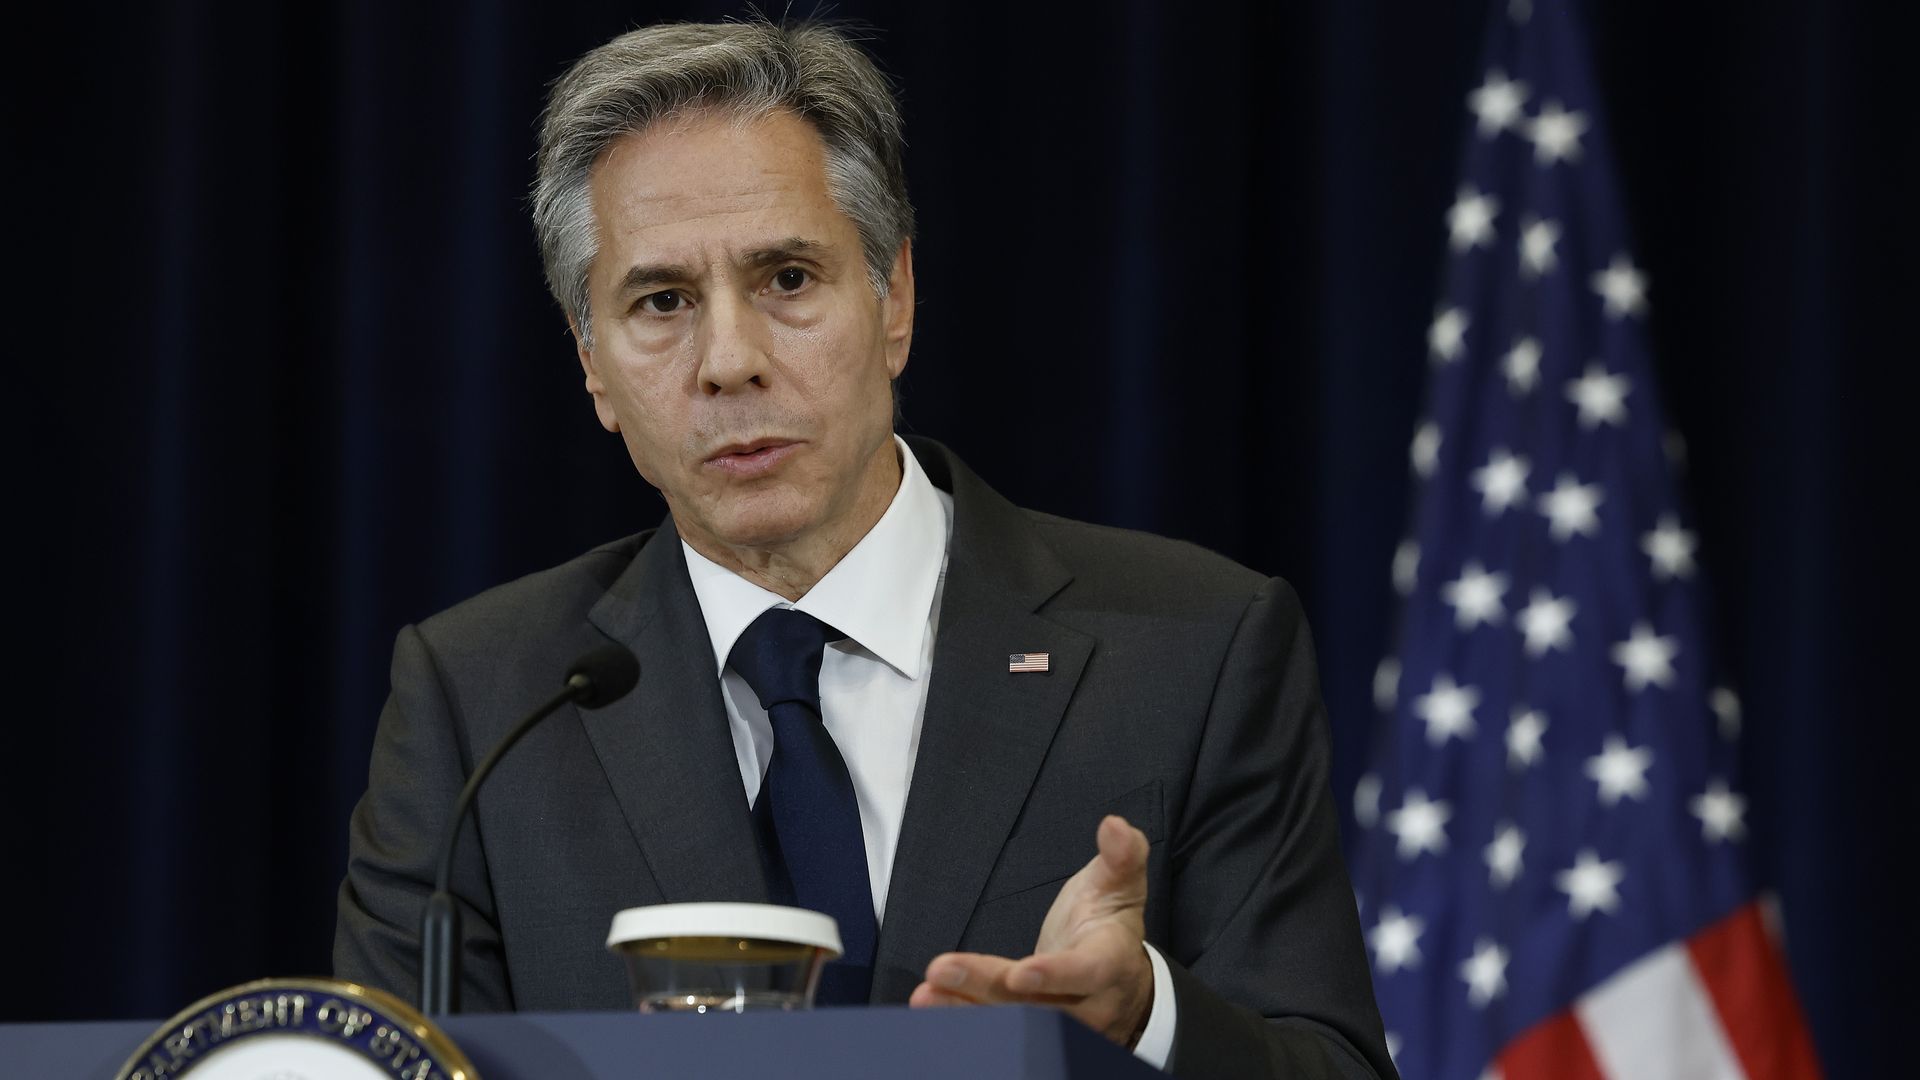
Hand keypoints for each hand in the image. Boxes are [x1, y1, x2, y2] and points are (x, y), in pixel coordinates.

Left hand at [909, 815, 1153, 1047]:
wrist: (1122, 982)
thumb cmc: (1111, 924)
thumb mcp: (1120, 886)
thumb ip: (1121, 856)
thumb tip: (1114, 825)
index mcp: (1109, 962)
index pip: (1084, 972)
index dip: (1054, 975)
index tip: (1020, 973)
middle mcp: (1086, 1004)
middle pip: (1035, 1003)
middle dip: (986, 989)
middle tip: (940, 970)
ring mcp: (1059, 1025)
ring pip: (1011, 1022)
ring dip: (964, 1009)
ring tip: (924, 994)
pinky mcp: (1033, 1033)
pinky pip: (999, 1029)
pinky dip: (962, 1017)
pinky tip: (930, 1004)